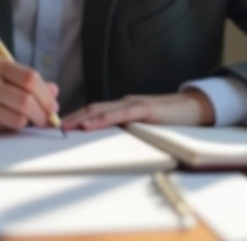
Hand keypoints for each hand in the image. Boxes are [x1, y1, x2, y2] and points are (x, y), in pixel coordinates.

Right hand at [0, 56, 59, 131]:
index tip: (53, 106)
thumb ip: (26, 82)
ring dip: (30, 122)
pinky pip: (5, 124)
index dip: (46, 94)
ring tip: (31, 122)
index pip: (30, 77)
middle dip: (43, 112)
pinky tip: (12, 123)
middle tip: (47, 120)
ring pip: (18, 114)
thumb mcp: (0, 76)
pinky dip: (15, 126)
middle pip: (27, 97)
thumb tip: (55, 90)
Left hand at [60, 90, 214, 130]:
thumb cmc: (172, 119)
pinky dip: (101, 119)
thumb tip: (108, 144)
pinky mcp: (145, 110)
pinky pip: (119, 114)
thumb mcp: (145, 126)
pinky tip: (88, 125)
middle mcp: (125, 103)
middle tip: (49, 127)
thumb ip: (128, 130)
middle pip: (91, 108)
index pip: (94, 111)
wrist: (197, 109)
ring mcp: (134, 104)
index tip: (57, 128)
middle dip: (71, 118)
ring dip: (80, 118)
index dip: (75, 118)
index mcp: (123, 108)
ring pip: (101, 109)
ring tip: (63, 127)